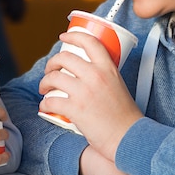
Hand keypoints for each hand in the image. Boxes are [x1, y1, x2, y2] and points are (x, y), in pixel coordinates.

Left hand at [39, 31, 141, 160]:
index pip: (89, 42)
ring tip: (44, 89)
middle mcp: (96, 76)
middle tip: (50, 71)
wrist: (129, 138)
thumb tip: (86, 73)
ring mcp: (84, 92)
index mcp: (108, 68)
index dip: (73, 36)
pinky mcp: (76, 109)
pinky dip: (44, 104)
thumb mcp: (119, 85)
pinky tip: (45, 107)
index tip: (64, 37)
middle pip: (64, 58)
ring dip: (44, 82)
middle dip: (51, 63)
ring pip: (53, 78)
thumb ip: (104, 76)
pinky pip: (51, 101)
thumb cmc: (125, 116)